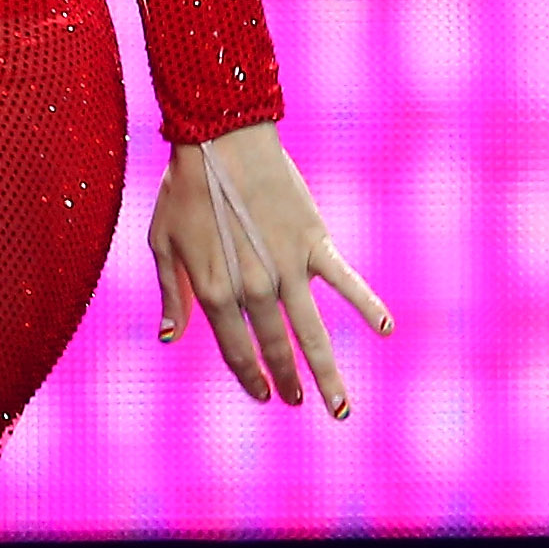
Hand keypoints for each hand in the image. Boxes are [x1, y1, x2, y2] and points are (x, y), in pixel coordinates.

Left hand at [148, 120, 390, 418]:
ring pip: (312, 332)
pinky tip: (386, 330)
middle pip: (274, 346)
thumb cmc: (184, 190)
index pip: (235, 348)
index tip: (262, 394)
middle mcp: (252, 288)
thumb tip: (169, 338)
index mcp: (213, 291)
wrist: (221, 139)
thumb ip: (171, 294)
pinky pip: (345, 281)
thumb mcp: (162, 244)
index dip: (249, 375)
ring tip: (339, 408)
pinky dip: (367, 306)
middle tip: (298, 402)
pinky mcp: (314, 242)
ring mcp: (287, 268)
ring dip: (326, 372)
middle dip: (286, 379)